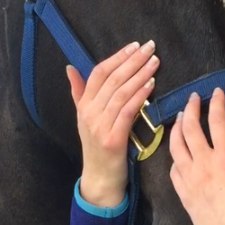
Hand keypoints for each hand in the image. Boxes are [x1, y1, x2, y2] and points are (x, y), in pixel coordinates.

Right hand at [67, 41, 159, 206]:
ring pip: (121, 93)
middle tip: (150, 48)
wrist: (100, 178)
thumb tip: (70, 68)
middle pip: (112, 79)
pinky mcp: (112, 139)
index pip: (98, 73)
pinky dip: (139, 96)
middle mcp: (89, 113)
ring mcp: (100, 126)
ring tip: (154, 63)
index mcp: (83, 105)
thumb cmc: (97, 147)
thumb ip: (79, 92)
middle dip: (133, 61)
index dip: (117, 57)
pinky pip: (127, 111)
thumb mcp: (85, 118)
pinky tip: (150, 85)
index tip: (134, 46)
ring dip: (139, 75)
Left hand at [169, 88, 224, 224]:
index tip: (216, 92)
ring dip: (177, 127)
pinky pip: (172, 167)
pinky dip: (174, 153)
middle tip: (193, 98)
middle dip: (191, 108)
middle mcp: (204, 165)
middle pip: (190, 128)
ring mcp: (189, 178)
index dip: (216, 103)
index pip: (217, 122)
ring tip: (181, 118)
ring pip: (175, 145)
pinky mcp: (182, 192)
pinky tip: (177, 149)